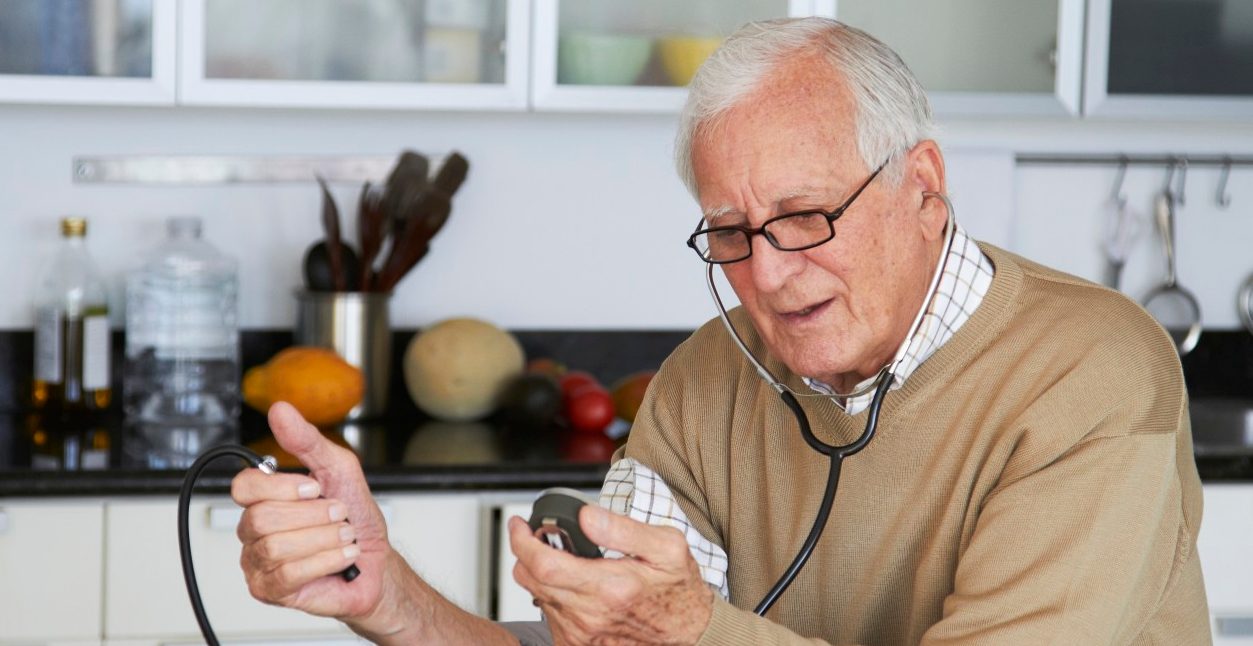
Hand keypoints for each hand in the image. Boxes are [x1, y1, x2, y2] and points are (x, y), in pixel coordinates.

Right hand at [231, 402, 388, 619]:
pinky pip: (288, 573)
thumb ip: (307, 441)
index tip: (315, 488)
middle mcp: (254, 530)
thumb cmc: (355, 519)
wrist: (376, 563)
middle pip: (262, 518)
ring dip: (323, 539)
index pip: (243, 486)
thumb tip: (280, 411)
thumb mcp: (339, 469)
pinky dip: (325, 560)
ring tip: (343, 537)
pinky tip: (341, 557)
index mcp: (266, 499)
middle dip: (313, 516)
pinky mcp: (269, 590)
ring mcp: (258, 562)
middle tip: (338, 515)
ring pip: (275, 546)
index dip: (282, 487)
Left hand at [508, 504, 713, 645]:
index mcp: (608, 588)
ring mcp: (581, 636)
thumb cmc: (679, 591)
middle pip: (530, 580)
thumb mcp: (666, 548)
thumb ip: (622, 529)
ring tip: (569, 563)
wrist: (691, 636)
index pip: (542, 564)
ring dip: (542, 575)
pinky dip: (554, 597)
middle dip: (526, 553)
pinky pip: (549, 616)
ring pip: (537, 597)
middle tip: (539, 537)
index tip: (519, 525)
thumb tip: (585, 516)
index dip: (521, 541)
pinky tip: (578, 589)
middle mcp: (589, 616)